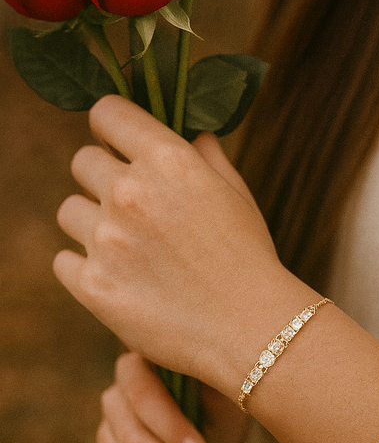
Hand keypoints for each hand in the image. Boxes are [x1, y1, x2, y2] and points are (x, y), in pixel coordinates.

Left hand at [53, 95, 304, 391]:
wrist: (251, 328)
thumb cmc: (248, 257)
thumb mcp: (236, 193)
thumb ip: (205, 154)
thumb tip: (189, 130)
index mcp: (168, 161)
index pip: (107, 114)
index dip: (110, 125)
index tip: (115, 140)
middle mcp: (130, 193)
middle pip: (82, 161)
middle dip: (102, 176)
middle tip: (130, 204)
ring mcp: (107, 240)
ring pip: (69, 211)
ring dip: (92, 222)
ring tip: (128, 247)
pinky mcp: (92, 285)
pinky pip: (64, 259)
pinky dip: (85, 265)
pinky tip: (119, 276)